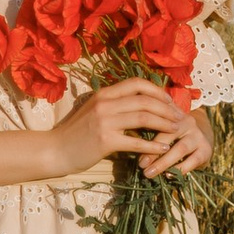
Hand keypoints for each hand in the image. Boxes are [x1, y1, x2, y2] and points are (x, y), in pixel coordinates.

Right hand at [52, 79, 213, 180]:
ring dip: (164, 123)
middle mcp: (105, 103)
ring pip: (144, 117)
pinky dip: (153, 145)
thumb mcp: (94, 111)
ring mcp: (105, 121)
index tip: (169, 102)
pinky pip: (136, 142)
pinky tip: (164, 148)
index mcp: (104, 94)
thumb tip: (139, 105)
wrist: (54, 150)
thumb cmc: (76, 133)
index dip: (157, 91)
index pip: (137, 83)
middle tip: (179, 117)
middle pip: (145, 100)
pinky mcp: (105, 140)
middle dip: (167, 108)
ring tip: (176, 130)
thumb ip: (114, 105)